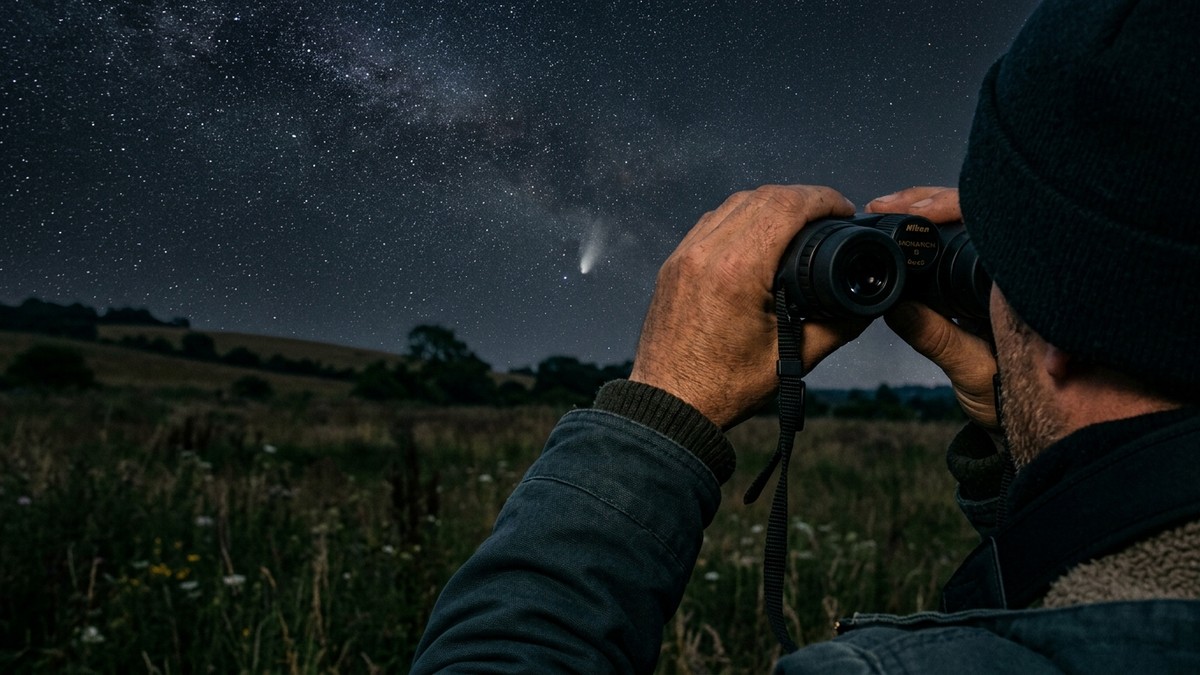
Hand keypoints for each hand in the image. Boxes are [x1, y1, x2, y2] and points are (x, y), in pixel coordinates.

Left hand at [630, 185, 870, 428]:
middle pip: (762, 196)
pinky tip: (759, 237)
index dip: (823, 199)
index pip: (786, 206)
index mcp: (737, 270)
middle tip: (827, 215)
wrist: (670, 405)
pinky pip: (711, 223)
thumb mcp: (791, 358)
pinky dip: (740, 218)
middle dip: (802, 198)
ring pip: (734, 204)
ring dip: (770, 204)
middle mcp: (706, 253)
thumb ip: (837, 326)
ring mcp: (685, 256)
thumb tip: (865, 307)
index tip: (843, 209)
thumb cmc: (721, 387)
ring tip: (798, 223)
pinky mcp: (674, 265)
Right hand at [868, 187, 999, 428]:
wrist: (1037, 424)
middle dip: (928, 202)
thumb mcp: (972, 371)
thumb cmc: (1013, 399)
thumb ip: (937, 339)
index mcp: (1016, 286)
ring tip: (893, 208)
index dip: (945, 207)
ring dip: (932, 212)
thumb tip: (899, 307)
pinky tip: (912, 225)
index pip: (984, 223)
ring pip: (972, 226)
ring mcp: (1006, 279)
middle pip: (975, 213)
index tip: (911, 210)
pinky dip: (937, 231)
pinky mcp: (992, 287)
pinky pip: (966, 245)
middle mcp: (1015, 276)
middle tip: (886, 204)